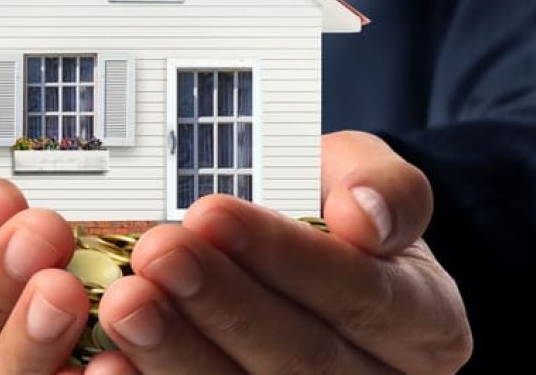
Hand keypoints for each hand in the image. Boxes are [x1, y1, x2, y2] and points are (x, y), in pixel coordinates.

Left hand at [89, 131, 471, 373]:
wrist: (317, 265)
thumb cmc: (339, 218)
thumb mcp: (368, 179)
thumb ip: (383, 188)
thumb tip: (365, 218)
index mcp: (425, 323)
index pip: (362, 294)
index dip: (286, 257)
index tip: (211, 212)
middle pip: (304, 359)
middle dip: (223, 306)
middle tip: (157, 255)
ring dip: (180, 355)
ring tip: (127, 303)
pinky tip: (111, 365)